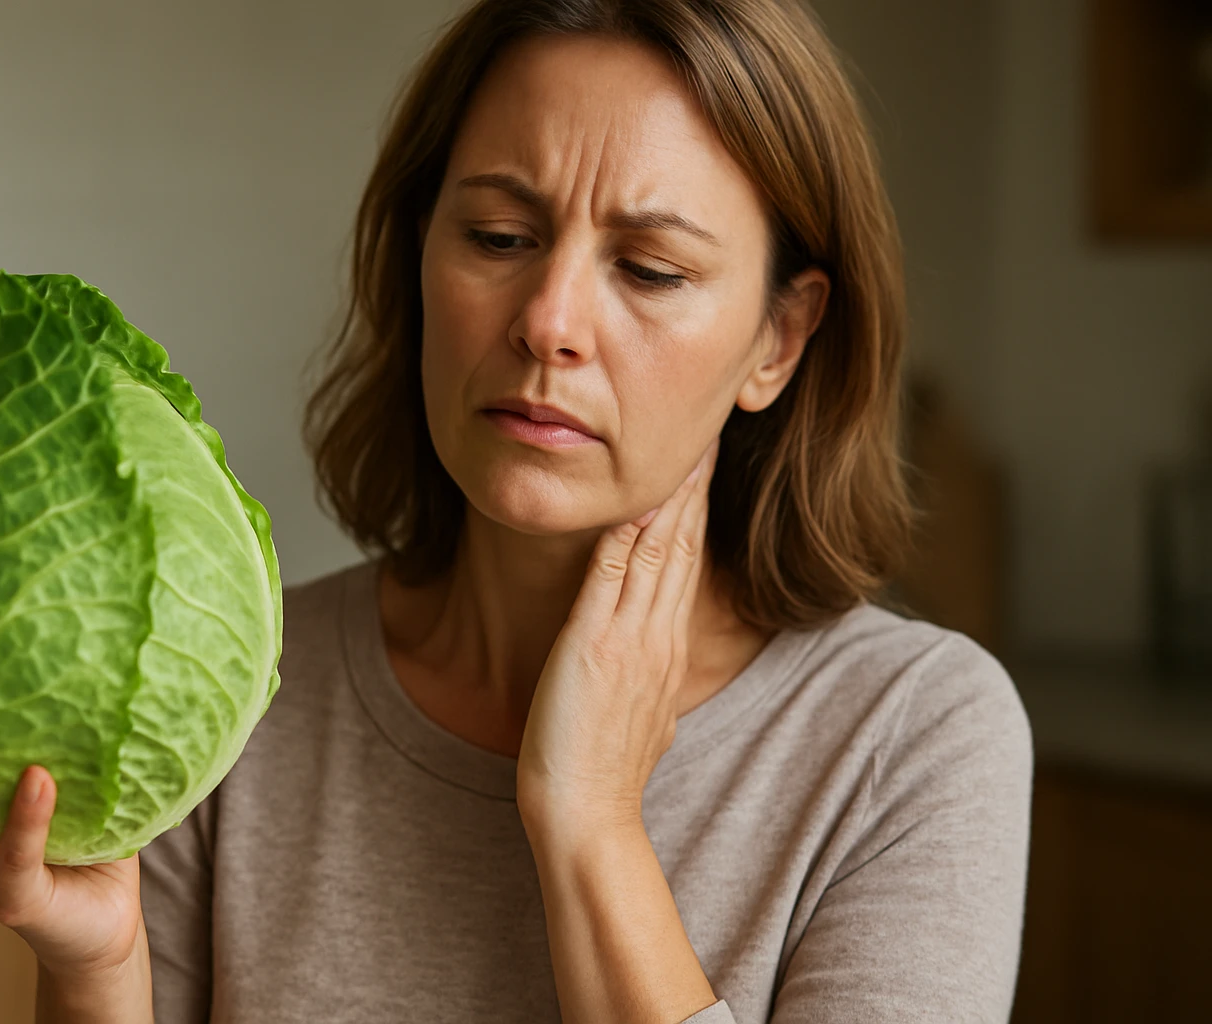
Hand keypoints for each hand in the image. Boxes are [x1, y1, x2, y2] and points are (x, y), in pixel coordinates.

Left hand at [516, 438, 719, 837]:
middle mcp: (658, 637)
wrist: (588, 813)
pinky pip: (613, 576)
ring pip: (657, 552)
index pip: (688, 566)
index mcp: (668, 650)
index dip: (696, 515)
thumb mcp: (646, 721)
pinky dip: (625, 533)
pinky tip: (634, 498)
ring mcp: (629, 639)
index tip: (702, 472)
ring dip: (669, 497)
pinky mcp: (594, 645)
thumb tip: (664, 692)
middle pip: (683, 547)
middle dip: (693, 489)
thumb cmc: (606, 774)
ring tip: (683, 450)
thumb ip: (653, 690)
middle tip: (705, 438)